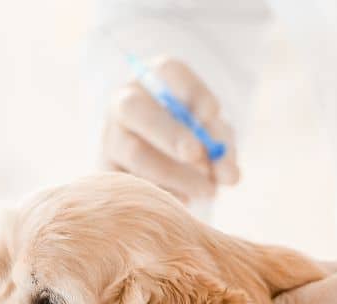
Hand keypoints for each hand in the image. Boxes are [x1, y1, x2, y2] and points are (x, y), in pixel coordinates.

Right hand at [100, 57, 239, 202]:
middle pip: (135, 109)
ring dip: (174, 173)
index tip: (212, 113)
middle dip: (169, 132)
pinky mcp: (106, 172)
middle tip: (197, 154)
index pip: (167, 71)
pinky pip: (131, 185)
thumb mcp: (212, 137)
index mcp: (154, 80)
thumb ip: (222, 149)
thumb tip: (230, 175)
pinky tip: (185, 200)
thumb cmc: (194, 141)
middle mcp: (124, 103)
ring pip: (135, 153)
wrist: (162, 170)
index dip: (190, 90)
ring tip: (208, 190)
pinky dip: (163, 195)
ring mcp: (110, 138)